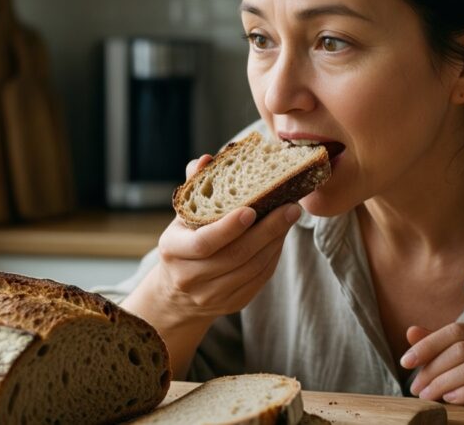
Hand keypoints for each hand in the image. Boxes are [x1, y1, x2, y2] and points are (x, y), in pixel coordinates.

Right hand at [149, 154, 301, 320]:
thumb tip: (208, 159)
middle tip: (290, 207)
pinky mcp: (232, 304)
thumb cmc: (184, 240)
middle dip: (267, 230)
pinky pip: (259, 279)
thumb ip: (196, 186)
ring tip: (290, 216)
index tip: (252, 209)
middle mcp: (189, 278)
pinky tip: (282, 236)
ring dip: (275, 241)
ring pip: (252, 269)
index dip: (228, 228)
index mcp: (173, 252)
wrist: (176, 293)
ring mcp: (211, 296)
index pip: (203, 243)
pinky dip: (274, 255)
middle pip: (235, 256)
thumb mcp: (183, 215)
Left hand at [401, 323, 463, 404]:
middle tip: (416, 388)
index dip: (428, 344)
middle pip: (463, 349)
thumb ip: (442, 348)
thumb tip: (411, 332)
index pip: (457, 330)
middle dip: (433, 369)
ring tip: (428, 397)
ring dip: (444, 384)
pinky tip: (451, 401)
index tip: (406, 362)